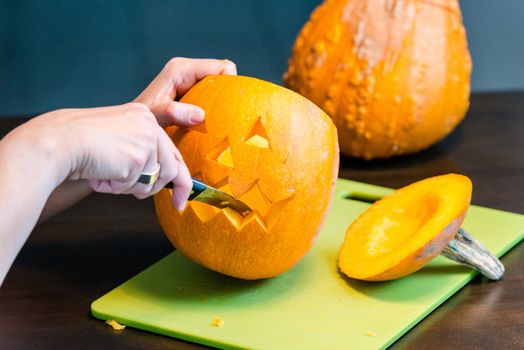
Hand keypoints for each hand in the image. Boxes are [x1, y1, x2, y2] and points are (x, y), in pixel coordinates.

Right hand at [41, 103, 190, 209]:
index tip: (184, 198)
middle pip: (172, 169)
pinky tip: (101, 175)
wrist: (58, 141)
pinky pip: (134, 186)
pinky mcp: (139, 157)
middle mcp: (149, 125)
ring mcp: (146, 140)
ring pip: (153, 181)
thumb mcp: (117, 139)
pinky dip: (116, 188)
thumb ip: (140, 152)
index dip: (182, 178)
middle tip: (174, 205)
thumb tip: (159, 180)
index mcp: (144, 117)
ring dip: (130, 187)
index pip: (172, 151)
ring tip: (108, 176)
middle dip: (164, 191)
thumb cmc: (79, 143)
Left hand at [133, 57, 236, 204]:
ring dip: (223, 102)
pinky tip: (212, 124)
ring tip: (222, 122)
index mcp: (181, 70)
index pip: (222, 67)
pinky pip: (213, 94)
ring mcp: (189, 80)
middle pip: (224, 75)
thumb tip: (200, 114)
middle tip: (229, 118)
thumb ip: (173, 112)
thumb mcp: (155, 118)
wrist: (129, 129)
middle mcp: (186, 70)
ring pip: (220, 86)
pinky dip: (217, 107)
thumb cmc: (139, 123)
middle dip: (230, 93)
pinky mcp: (190, 92)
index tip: (231, 108)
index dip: (232, 84)